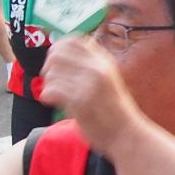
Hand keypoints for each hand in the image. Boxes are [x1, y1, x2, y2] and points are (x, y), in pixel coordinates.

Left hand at [38, 35, 141, 151]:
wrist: (127, 134)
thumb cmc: (114, 110)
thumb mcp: (107, 79)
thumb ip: (89, 67)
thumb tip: (60, 53)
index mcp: (104, 61)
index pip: (73, 40)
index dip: (58, 47)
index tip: (56, 61)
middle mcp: (97, 68)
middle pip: (57, 53)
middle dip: (48, 65)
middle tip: (52, 79)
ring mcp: (89, 84)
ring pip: (52, 72)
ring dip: (48, 84)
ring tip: (55, 94)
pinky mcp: (80, 100)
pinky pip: (52, 89)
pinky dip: (47, 95)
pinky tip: (52, 102)